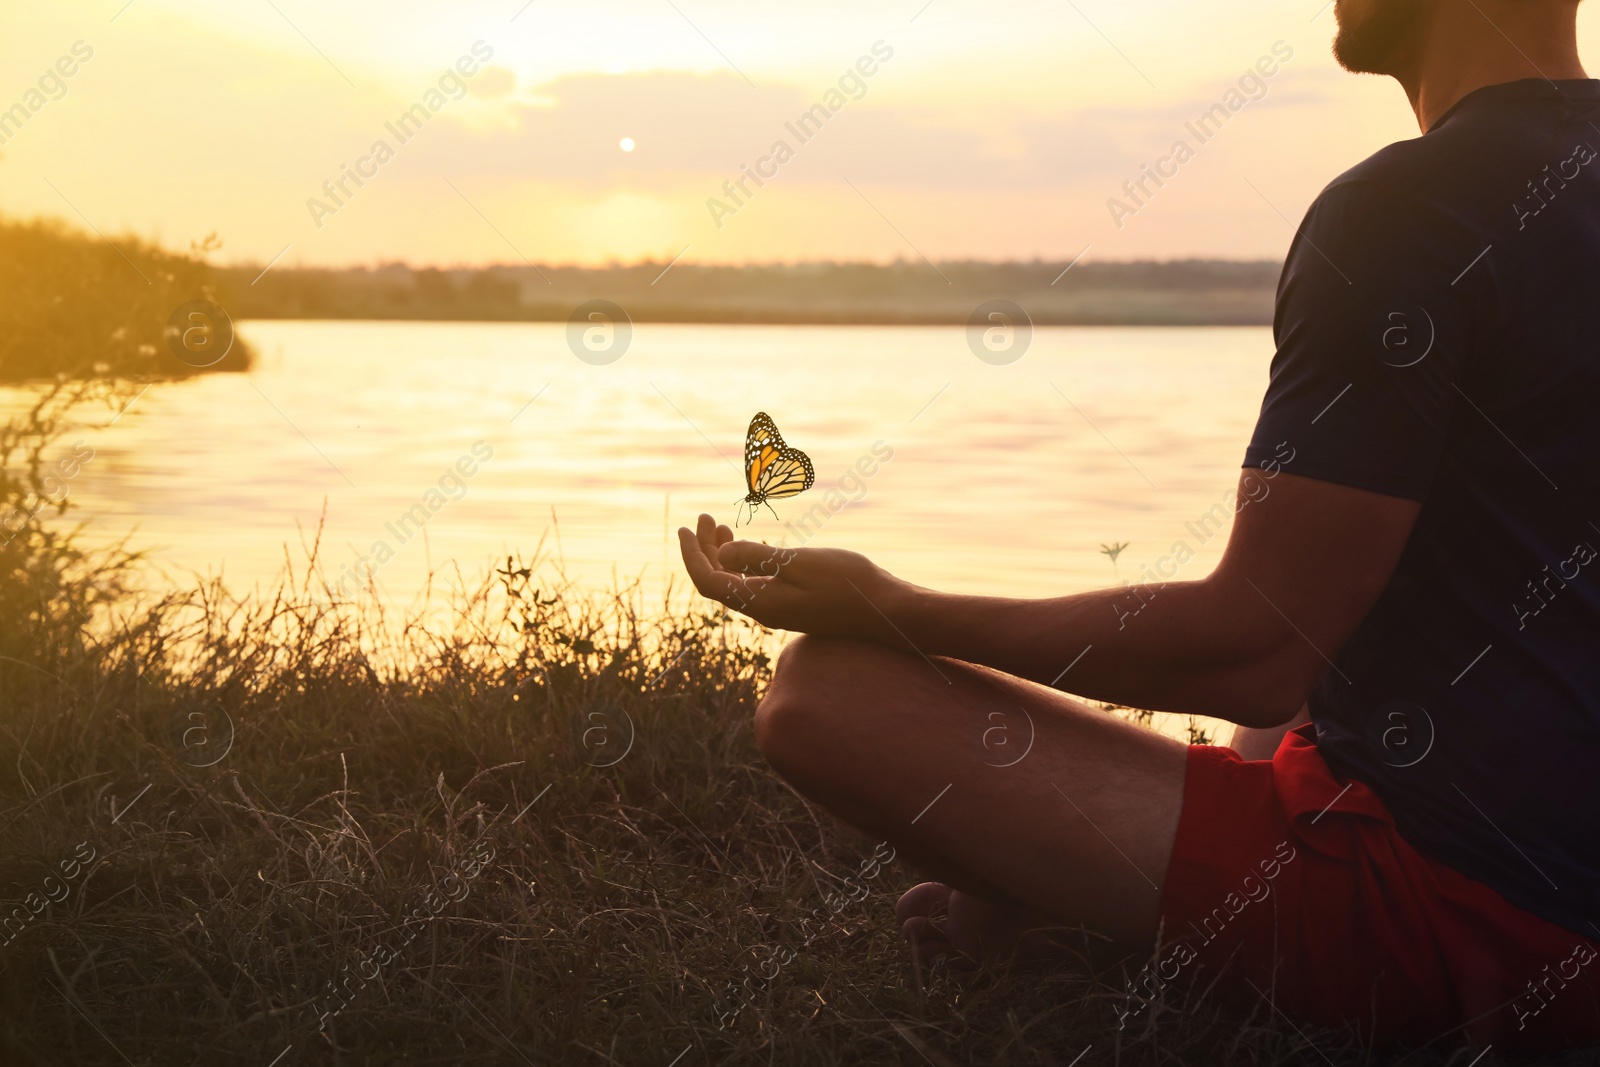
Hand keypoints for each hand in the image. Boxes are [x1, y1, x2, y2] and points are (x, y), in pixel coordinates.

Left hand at [677, 513, 911, 640]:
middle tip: (705, 518)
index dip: (692, 554)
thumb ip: (758, 558)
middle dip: (705, 549)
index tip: (686, 527)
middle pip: (718, 581)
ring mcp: (779, 610)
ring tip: (721, 527)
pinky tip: (754, 547)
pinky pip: (756, 586)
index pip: (709, 580)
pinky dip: (746, 564)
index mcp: (761, 601)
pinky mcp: (794, 607)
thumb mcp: (801, 563)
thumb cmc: (849, 582)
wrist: (886, 611)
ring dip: (723, 555)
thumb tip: (720, 555)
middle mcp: (764, 610)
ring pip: (736, 583)